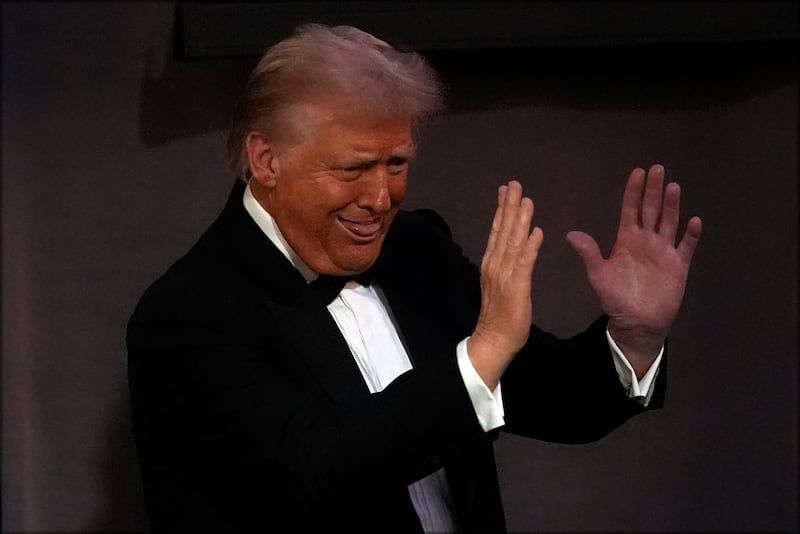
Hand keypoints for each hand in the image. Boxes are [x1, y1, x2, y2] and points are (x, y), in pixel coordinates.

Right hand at [468, 181, 543, 388]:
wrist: (493, 340)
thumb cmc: (500, 317)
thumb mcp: (501, 285)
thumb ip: (505, 266)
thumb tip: (512, 247)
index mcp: (492, 263)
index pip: (497, 231)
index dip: (502, 209)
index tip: (506, 190)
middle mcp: (495, 265)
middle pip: (502, 230)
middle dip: (509, 206)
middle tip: (514, 184)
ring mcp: (504, 275)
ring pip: (512, 242)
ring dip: (519, 220)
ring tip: (526, 200)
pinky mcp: (516, 287)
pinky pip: (524, 263)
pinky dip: (530, 246)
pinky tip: (537, 231)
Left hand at [566, 164, 701, 375]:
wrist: (635, 322)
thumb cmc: (615, 298)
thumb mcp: (598, 275)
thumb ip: (589, 253)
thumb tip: (570, 234)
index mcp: (626, 240)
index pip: (630, 210)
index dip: (633, 192)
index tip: (636, 173)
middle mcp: (646, 241)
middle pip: (651, 210)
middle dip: (653, 190)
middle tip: (657, 169)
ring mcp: (663, 251)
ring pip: (669, 222)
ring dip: (672, 205)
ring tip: (673, 187)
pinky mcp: (678, 265)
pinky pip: (686, 247)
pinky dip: (690, 235)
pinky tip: (694, 221)